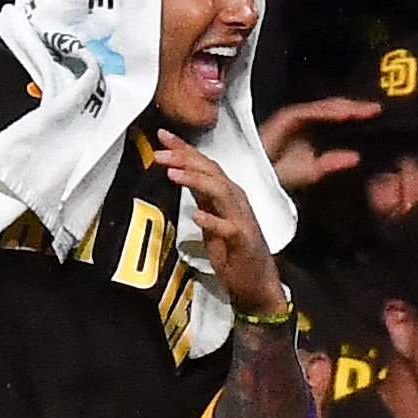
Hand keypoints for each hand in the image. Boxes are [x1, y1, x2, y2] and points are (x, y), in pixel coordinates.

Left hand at [153, 128, 285, 315]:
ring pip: (219, 192)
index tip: (163, 135)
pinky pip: (227, 227)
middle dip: (184, 159)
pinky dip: (211, 220)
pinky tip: (196, 215)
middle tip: (160, 152)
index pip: (204, 164)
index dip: (184, 148)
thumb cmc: (235, 251)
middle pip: (210, 172)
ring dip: (195, 180)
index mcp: (227, 193)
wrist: (257, 282)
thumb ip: (201, 196)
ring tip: (173, 174)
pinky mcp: (242, 240)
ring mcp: (240, 219)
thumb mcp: (212, 218)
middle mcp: (235, 200)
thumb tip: (182, 175)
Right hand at [259, 95, 378, 192]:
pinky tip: (343, 114)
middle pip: (335, 108)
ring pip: (325, 107)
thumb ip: (332, 164)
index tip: (379, 116)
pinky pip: (310, 111)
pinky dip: (327, 112)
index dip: (358, 115)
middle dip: (356, 107)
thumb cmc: (278, 175)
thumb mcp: (312, 172)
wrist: (253, 179)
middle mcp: (306, 119)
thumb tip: (356, 157)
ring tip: (364, 111)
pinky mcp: (286, 117)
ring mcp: (295, 116)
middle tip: (377, 110)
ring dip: (345, 107)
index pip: (340, 117)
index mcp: (314, 129)